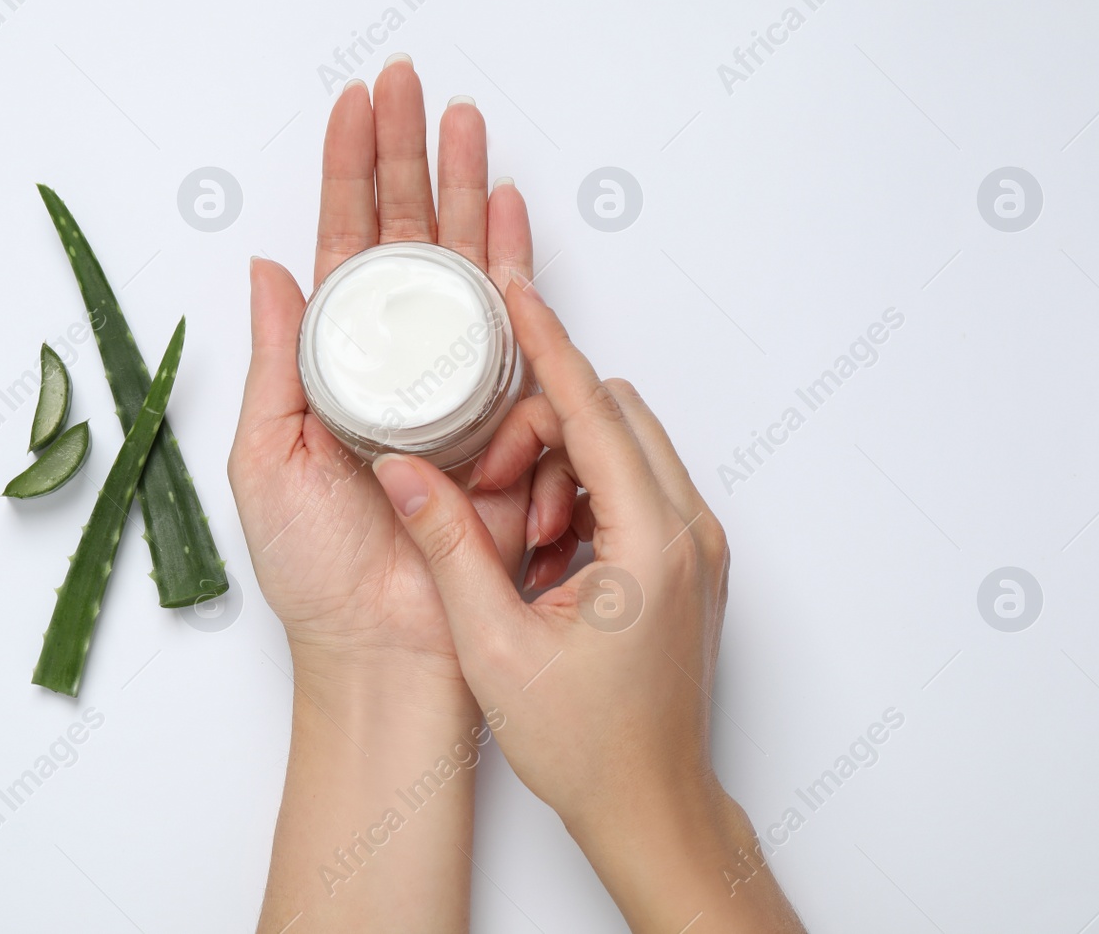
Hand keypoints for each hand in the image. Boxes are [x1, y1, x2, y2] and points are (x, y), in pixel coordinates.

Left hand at [228, 58, 537, 687]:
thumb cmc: (316, 571)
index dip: (345, 174)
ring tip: (463, 121)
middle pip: (403, 237)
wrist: (387, 650)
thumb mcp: (267, 458)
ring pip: (459, 263)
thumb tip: (267, 267)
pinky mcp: (503, 415)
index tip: (353, 107)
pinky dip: (513, 263)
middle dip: (406, 156)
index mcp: (329, 365)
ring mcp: (450, 382)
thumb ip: (276, 360)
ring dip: (461, 189)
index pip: (339, 247)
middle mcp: (392, 361)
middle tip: (411, 84)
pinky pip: (514, 327)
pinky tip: (506, 209)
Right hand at [369, 279, 805, 932]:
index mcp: (651, 543)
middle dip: (543, 426)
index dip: (546, 344)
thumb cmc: (588, 746)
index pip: (594, 408)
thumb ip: (447, 545)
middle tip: (488, 486)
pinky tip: (546, 557)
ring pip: (624, 449)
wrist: (651, 807)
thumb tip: (402, 471)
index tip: (514, 291)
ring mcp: (695, 546)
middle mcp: (688, 531)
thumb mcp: (495, 643)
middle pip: (613, 417)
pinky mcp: (687, 563)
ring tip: (522, 542)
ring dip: (563, 467)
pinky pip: (634, 489)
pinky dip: (585, 498)